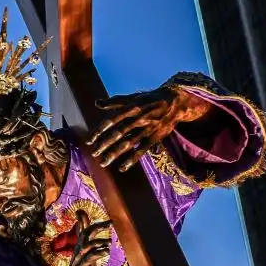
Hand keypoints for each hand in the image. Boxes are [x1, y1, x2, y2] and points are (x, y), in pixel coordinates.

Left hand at [88, 85, 211, 170]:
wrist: (176, 102)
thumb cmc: (149, 100)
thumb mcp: (134, 98)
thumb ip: (115, 102)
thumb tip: (97, 102)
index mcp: (132, 107)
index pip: (112, 119)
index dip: (100, 130)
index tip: (89, 140)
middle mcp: (139, 118)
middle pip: (119, 132)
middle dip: (105, 144)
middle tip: (94, 153)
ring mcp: (147, 128)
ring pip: (129, 143)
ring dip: (115, 153)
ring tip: (103, 162)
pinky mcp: (155, 137)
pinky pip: (142, 150)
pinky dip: (132, 159)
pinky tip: (122, 168)